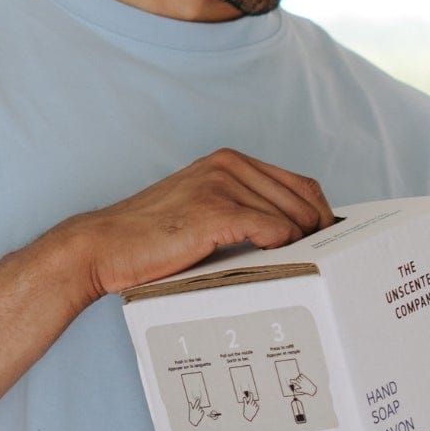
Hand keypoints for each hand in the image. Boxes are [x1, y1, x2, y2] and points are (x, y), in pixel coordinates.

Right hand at [58, 149, 334, 301]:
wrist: (103, 247)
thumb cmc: (153, 238)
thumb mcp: (204, 209)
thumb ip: (244, 209)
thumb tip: (297, 235)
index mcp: (229, 161)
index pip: (302, 185)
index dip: (321, 216)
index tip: (326, 244)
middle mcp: (229, 165)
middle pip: (304, 201)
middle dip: (317, 235)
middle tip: (319, 265)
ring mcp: (221, 185)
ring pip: (292, 219)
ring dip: (298, 248)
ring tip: (295, 270)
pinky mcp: (214, 211)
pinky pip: (273, 231)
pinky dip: (281, 251)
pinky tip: (270, 263)